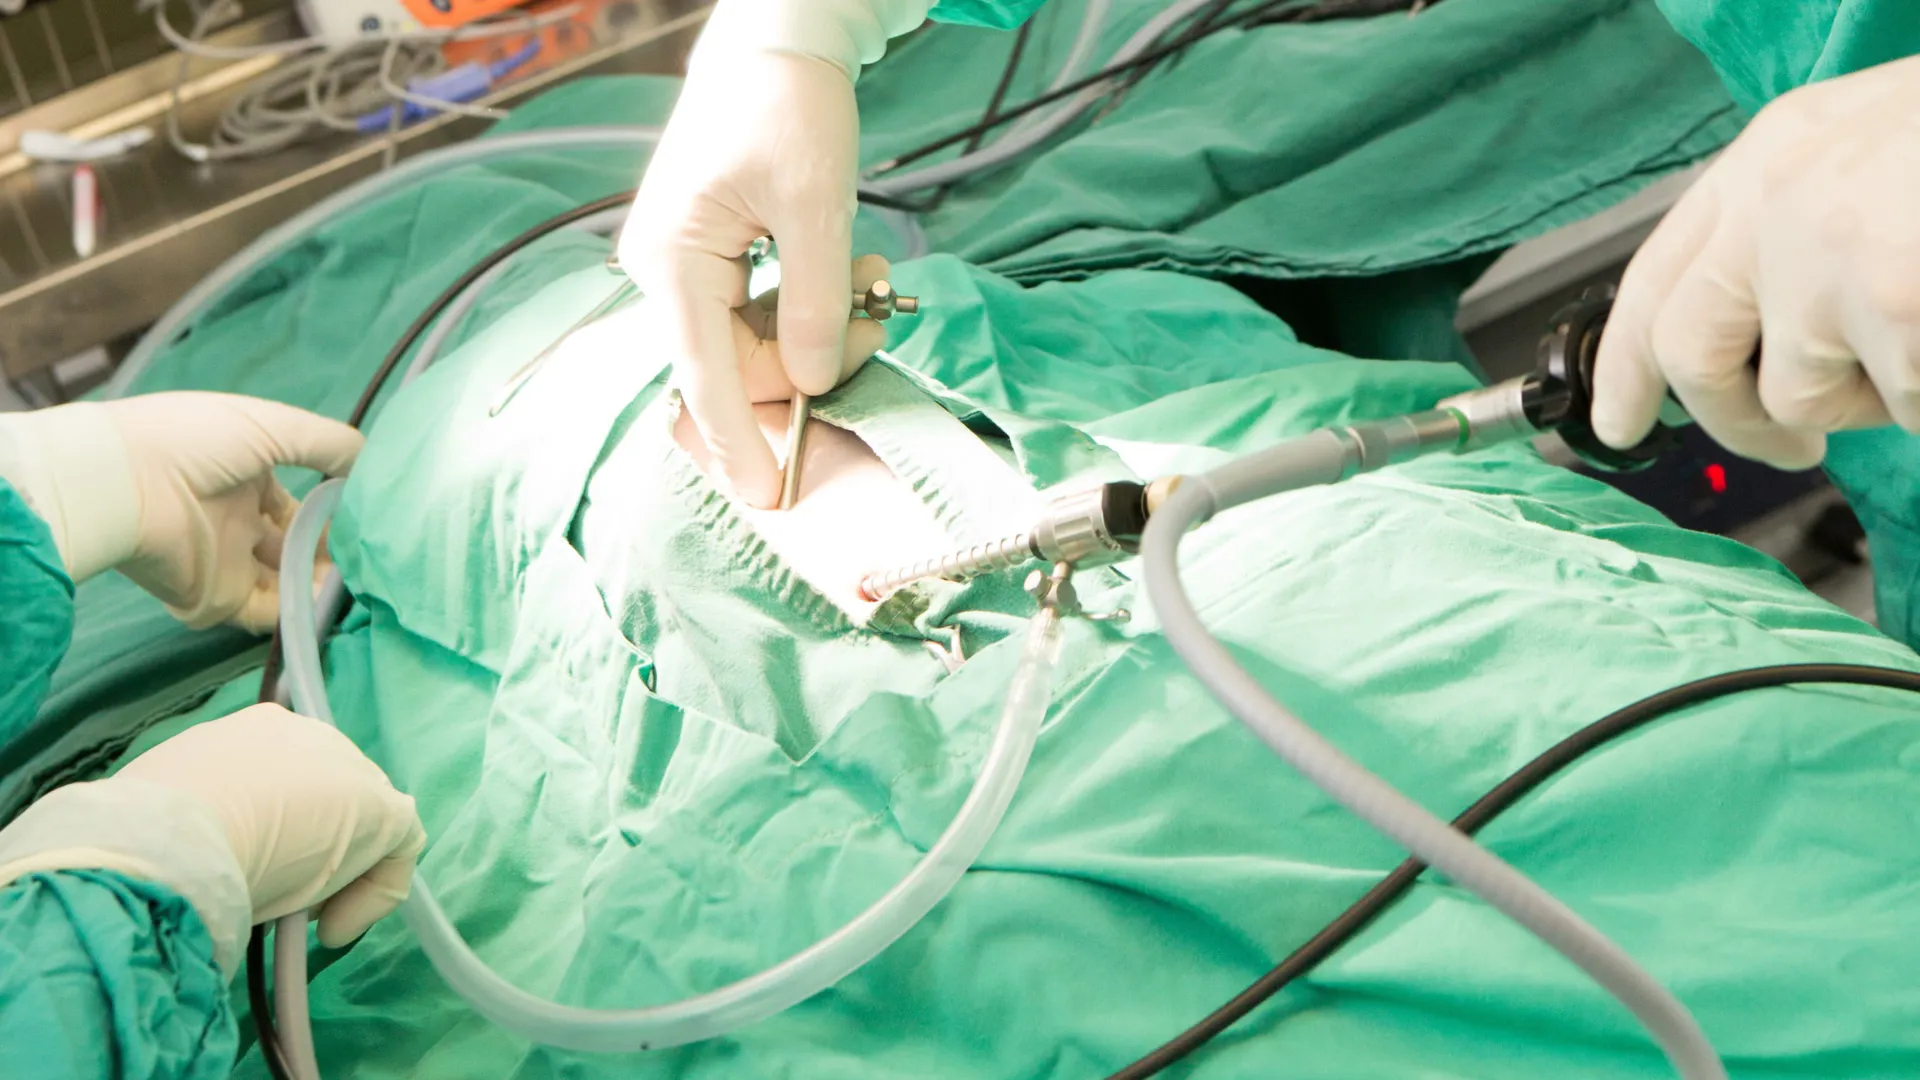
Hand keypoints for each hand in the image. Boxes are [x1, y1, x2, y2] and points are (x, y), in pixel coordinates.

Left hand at [0, 392, 360, 630]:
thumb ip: (330, 444)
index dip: (335, 512)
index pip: (300, 505)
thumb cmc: (196, 442)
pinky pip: (267, 612)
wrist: (127, 483)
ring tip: (360, 581)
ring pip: (287, 582)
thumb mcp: (275, 426)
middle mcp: (237, 521)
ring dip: (323, 583)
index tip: (369, 519)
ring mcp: (225, 562)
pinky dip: (299, 611)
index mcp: (246, 478)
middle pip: (297, 547)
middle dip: (333, 553)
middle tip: (370, 556)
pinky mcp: (213, 599)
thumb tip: (374, 465)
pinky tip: (332, 599)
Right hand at [0, 704, 423, 973]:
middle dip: (309, 853)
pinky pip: (399, 850)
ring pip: (361, 825)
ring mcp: (348, 767)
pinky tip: (332, 931)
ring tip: (295, 920)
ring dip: (335, 876)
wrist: (170, 839)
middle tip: (276, 901)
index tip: (254, 874)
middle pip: (326, 799)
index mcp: (252, 734)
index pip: (282, 781)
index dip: (278, 832)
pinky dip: (373, 894)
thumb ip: (204, 822)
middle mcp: (305, 736)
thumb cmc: (154, 835)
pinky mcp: (381, 809)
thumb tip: (208, 853)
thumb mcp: (175, 820)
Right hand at [616, 0, 929, 506]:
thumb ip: (815, 303)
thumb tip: (813, 383)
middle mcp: (665, 274)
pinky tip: (853, 269)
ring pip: (758, 346)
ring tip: (874, 273)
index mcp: (671, 262)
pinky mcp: (712, 264)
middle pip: (740, 368)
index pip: (704, 379)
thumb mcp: (816, 207)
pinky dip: (811, 305)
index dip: (739, 443)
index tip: (770, 498)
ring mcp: (686, 270)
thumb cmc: (787, 107)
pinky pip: (761, 316)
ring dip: (823, 327)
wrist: (776, 43)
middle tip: (881, 313)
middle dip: (816, 358)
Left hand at [1593, 54, 1919, 468]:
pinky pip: (1900, 404)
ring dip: (1871, 400)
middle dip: (1731, 420)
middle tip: (1781, 448)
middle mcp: (1778, 203)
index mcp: (1773, 155)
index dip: (1626, 365)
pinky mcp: (1886, 309)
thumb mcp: (1876, 150)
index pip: (1656, 278)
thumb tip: (1760, 332)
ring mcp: (1830, 260)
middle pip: (1693, 356)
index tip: (1619, 421)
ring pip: (1804, 395)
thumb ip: (1804, 225)